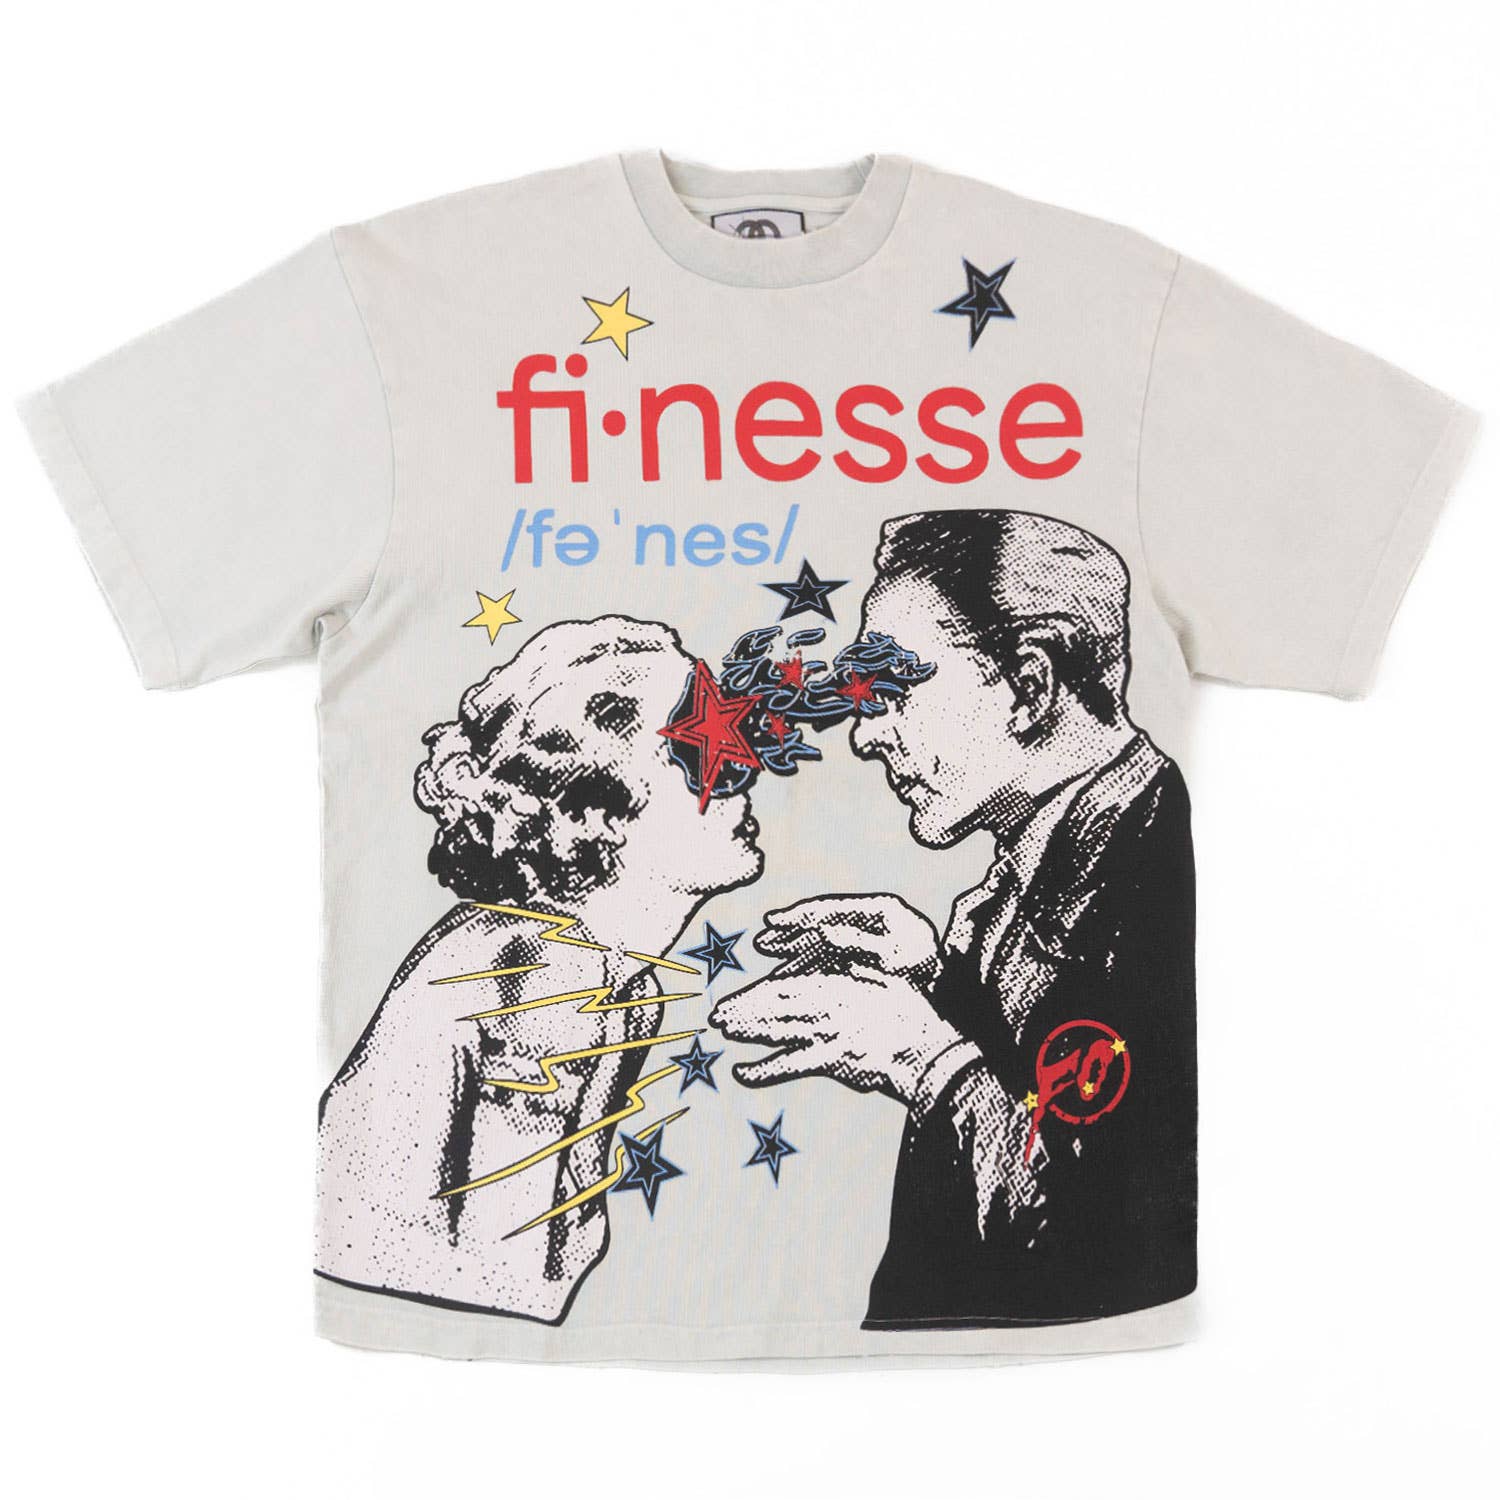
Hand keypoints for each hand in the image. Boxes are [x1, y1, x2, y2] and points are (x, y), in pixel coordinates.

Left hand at [710, 966, 961, 1105]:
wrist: (928, 1053)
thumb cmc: (911, 1014)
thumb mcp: (886, 974)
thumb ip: (855, 958)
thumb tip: (831, 938)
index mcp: (838, 983)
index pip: (789, 987)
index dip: (760, 993)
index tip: (738, 998)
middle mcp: (826, 1004)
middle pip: (776, 1006)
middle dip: (744, 1010)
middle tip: (716, 1015)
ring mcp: (826, 1033)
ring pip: (777, 1028)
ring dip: (747, 1029)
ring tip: (723, 1031)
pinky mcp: (832, 1060)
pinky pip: (791, 1064)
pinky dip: (764, 1069)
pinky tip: (741, 1072)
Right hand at [752, 893, 942, 988]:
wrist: (950, 991)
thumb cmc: (929, 971)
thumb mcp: (898, 957)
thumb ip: (862, 944)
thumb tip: (827, 933)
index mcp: (882, 910)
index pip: (833, 908)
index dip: (801, 915)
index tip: (773, 921)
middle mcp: (871, 919)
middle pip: (824, 922)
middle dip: (792, 932)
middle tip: (762, 942)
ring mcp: (868, 937)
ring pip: (824, 941)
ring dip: (796, 949)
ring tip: (768, 956)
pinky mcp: (867, 956)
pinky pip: (832, 958)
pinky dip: (811, 965)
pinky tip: (790, 974)